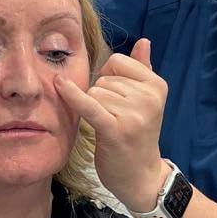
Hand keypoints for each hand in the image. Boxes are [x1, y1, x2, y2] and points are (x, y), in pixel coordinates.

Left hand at [54, 39, 171, 211]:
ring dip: (94, 108)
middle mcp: (149, 97)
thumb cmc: (137, 135)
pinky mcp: (115, 129)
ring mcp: (134, 114)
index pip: (117, 61)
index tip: (117, 98)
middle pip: (104, 78)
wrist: (140, 176)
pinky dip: (72, 96)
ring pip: (94, 92)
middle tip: (116, 119)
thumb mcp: (145, 100)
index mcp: (157, 85)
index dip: (109, 76)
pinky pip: (89, 104)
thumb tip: (143, 41)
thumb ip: (143, 69)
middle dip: (102, 96)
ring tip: (110, 127)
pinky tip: (59, 85)